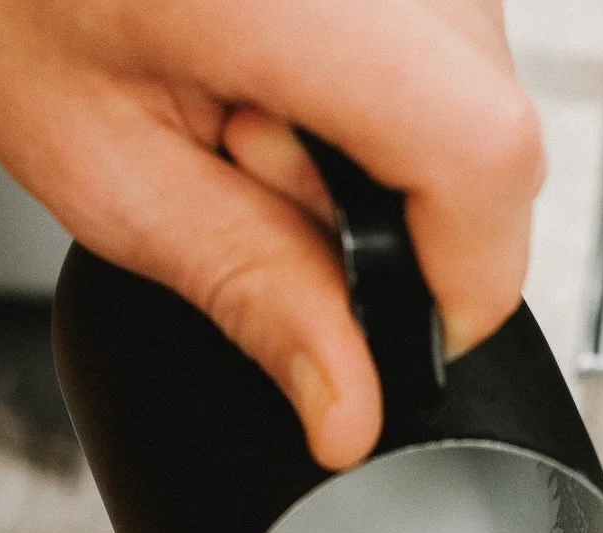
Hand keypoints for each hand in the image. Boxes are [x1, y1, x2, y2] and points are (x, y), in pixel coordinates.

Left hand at [0, 0, 543, 468]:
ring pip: (482, 100)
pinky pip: (452, 51)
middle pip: (494, 138)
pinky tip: (287, 72)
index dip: (466, 278)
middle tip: (261, 176)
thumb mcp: (108, 173)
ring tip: (259, 111)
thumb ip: (251, 291)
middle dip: (403, 220)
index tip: (404, 330)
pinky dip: (381, 96)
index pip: (480, 154)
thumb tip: (349, 411)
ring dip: (386, 153)